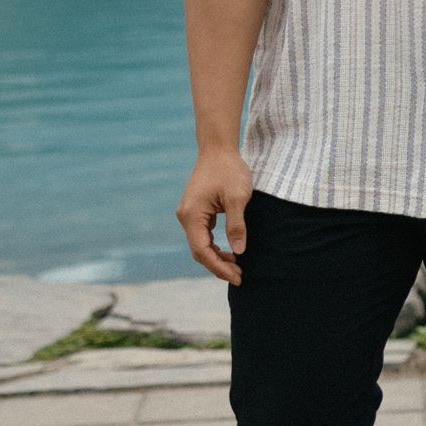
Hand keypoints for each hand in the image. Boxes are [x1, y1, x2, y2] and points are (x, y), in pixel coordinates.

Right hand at [176, 148, 253, 283]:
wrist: (218, 149)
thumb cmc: (229, 170)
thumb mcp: (237, 198)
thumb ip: (236, 226)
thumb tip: (239, 252)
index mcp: (192, 215)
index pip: (202, 251)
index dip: (219, 267)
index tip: (237, 276)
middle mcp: (186, 217)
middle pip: (199, 251)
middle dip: (218, 266)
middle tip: (240, 276)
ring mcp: (189, 214)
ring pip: (201, 244)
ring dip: (217, 257)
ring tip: (237, 266)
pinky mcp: (196, 211)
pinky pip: (203, 235)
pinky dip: (215, 246)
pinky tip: (230, 252)